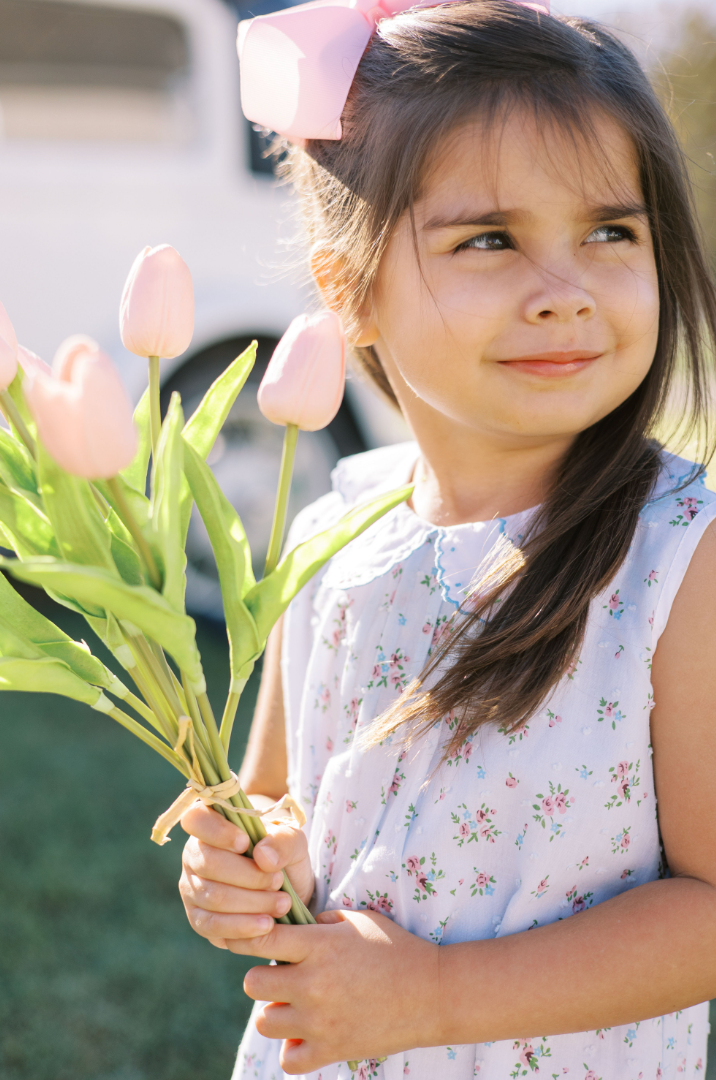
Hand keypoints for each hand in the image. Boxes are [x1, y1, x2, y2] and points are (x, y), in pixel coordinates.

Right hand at [179, 803, 314, 949]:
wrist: (284, 887)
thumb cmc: (281, 854)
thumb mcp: (292, 841)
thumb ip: (282, 841)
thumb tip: (263, 857)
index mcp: (210, 824)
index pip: (195, 818)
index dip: (217, 831)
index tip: (245, 842)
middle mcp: (194, 854)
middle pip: (209, 863)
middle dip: (249, 876)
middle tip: (278, 880)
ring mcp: (192, 887)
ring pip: (213, 896)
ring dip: (252, 902)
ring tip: (282, 904)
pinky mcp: (198, 918)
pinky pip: (212, 925)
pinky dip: (241, 927)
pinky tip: (265, 925)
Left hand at [234, 908, 439, 1073]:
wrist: (433, 993)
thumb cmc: (397, 948)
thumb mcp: (359, 920)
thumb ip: (322, 922)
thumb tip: (296, 927)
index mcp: (319, 946)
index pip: (261, 939)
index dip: (252, 937)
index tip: (259, 941)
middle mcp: (313, 983)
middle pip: (252, 984)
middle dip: (262, 977)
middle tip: (283, 976)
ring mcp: (320, 1021)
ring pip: (264, 1022)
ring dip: (276, 1012)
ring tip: (297, 1005)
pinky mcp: (331, 1050)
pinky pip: (288, 1060)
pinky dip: (293, 1049)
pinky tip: (308, 1034)